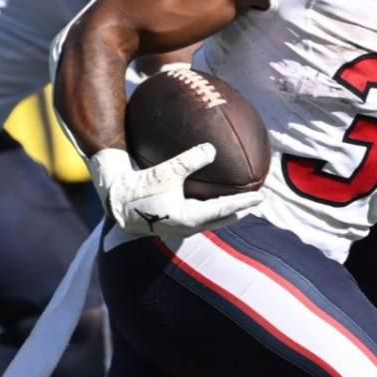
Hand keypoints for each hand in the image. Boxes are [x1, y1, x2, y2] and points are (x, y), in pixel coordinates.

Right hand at [88, 145, 262, 241]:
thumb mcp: (166, 171)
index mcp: (188, 219)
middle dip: (238, 211)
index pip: (223, 210)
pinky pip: (198, 218)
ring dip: (225, 213)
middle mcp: (187, 227)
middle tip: (256, 202)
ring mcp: (179, 228)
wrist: (115, 201)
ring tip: (239, 204)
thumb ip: (189, 160)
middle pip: (220, 220)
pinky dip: (210, 210)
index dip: (243, 203)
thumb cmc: (139, 187)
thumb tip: (212, 149)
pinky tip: (209, 200)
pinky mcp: (171, 223)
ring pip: (210, 222)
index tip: (260, 197)